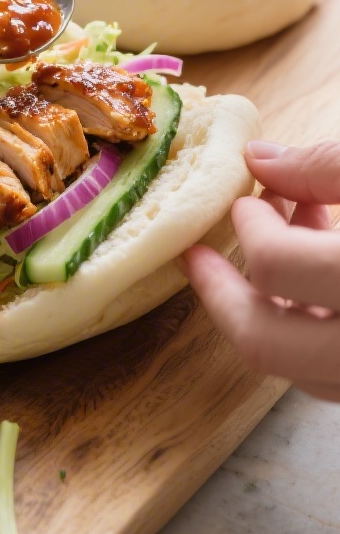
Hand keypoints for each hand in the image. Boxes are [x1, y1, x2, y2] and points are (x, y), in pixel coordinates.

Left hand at [180, 139, 339, 401]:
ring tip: (284, 241)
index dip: (253, 226)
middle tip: (205, 252)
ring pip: (302, 371)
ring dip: (274, 308)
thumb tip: (261, 161)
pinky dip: (315, 327)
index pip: (277, 267)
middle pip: (265, 343)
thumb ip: (329, 168)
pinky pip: (333, 372)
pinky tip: (322, 267)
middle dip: (227, 291)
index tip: (251, 198)